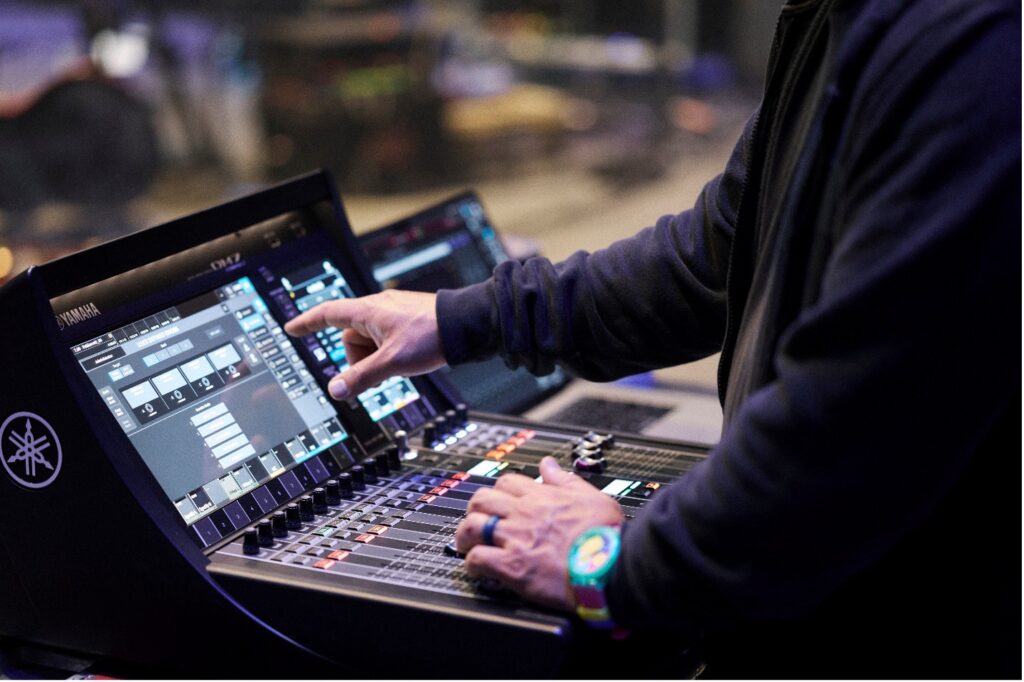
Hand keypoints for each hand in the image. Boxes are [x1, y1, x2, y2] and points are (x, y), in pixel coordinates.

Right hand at [284, 290, 443, 399]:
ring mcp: (393, 313)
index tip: (292, 328)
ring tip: (401, 362)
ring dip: (378, 357)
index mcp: (368, 310)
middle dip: (360, 359)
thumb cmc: (431, 336)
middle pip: (351, 338)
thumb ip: (362, 377)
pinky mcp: (407, 320)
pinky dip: (389, 353)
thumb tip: (335, 390)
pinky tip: (409, 357)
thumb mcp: (392, 362)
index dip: (307, 323)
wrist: (466, 325)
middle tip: (382, 368)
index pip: (328, 313)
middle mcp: (378, 307)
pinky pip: (386, 339)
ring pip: (370, 341)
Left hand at [455, 456, 623, 610]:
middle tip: (476, 520)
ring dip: (465, 535)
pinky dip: (472, 563)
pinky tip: (477, 569)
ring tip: (467, 545)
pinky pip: (478, 559)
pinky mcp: (512, 566)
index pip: (507, 482)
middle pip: (482, 500)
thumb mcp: (592, 497)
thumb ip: (567, 481)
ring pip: (472, 526)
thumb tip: (550, 465)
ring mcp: (515, 538)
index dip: (499, 491)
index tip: (500, 502)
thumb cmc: (607, 536)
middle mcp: (524, 514)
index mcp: (543, 497)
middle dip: (475, 509)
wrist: (609, 567)